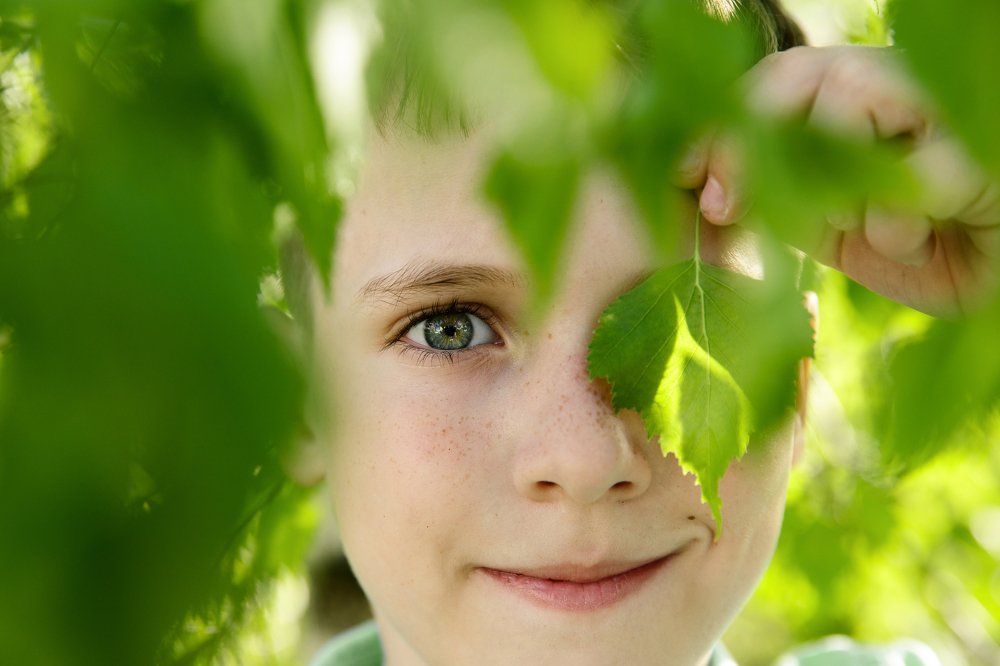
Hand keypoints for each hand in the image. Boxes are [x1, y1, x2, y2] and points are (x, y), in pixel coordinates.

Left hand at [676, 45, 999, 317]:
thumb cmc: (929, 250)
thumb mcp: (838, 234)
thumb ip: (783, 206)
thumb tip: (713, 198)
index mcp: (848, 111)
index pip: (768, 88)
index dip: (716, 125)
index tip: (677, 174)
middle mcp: (889, 90)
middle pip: (794, 74)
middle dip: (743, 142)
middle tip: (722, 207)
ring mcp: (937, 103)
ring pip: (845, 91)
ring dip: (834, 180)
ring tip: (864, 227)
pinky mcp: (980, 138)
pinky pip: (915, 164)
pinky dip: (900, 218)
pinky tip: (923, 239)